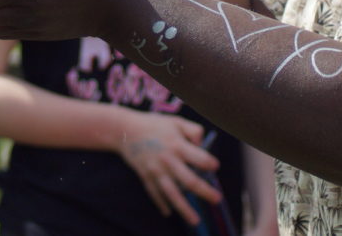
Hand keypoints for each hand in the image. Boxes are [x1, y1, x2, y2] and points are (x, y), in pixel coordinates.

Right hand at [117, 111, 221, 225]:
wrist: (125, 130)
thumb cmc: (154, 125)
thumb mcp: (176, 121)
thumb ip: (194, 131)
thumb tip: (203, 146)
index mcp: (177, 144)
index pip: (198, 157)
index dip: (208, 163)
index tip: (215, 167)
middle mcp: (168, 160)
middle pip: (188, 180)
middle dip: (204, 191)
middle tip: (217, 199)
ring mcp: (156, 171)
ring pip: (172, 193)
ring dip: (184, 208)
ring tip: (195, 220)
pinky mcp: (146, 176)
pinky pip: (155, 194)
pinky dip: (161, 204)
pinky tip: (168, 212)